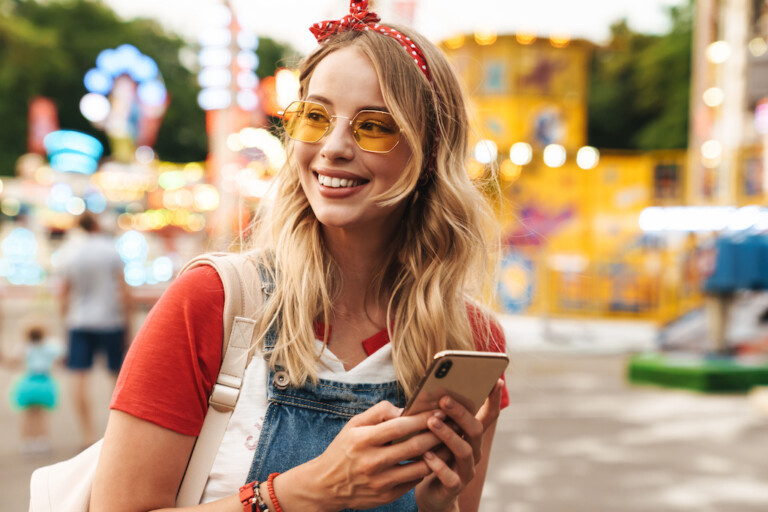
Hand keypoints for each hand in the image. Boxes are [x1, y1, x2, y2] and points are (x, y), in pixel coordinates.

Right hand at [286, 400, 444, 510]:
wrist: (326, 485)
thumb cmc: (344, 449)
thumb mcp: (354, 424)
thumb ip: (379, 412)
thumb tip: (405, 409)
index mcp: (363, 439)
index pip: (399, 426)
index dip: (422, 418)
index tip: (439, 411)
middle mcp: (372, 461)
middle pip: (414, 446)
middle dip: (438, 434)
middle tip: (453, 425)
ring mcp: (380, 482)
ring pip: (420, 466)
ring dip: (439, 453)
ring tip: (451, 442)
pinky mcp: (387, 496)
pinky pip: (414, 481)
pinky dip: (427, 468)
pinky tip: (436, 458)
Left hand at [414, 379, 503, 511]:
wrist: (434, 495)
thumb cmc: (434, 457)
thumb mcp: (438, 435)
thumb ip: (440, 416)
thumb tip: (432, 389)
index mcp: (472, 436)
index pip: (488, 415)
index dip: (494, 398)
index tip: (496, 380)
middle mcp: (474, 451)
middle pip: (475, 429)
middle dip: (461, 413)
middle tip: (444, 399)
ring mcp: (466, 470)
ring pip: (464, 451)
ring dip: (448, 435)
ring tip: (432, 422)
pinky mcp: (454, 487)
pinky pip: (450, 476)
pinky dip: (438, 465)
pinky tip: (426, 455)